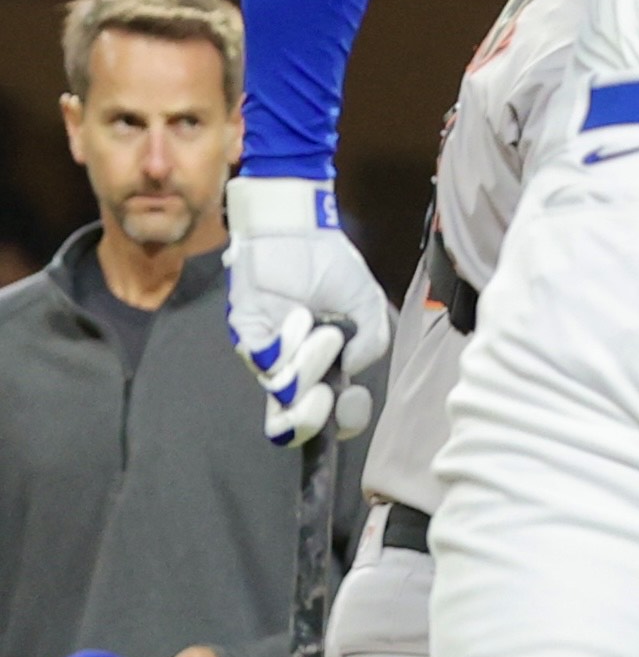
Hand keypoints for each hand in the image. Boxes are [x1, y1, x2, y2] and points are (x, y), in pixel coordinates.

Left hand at [224, 177, 390, 444]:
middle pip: (291, 425)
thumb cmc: (333, 268)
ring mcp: (268, 355)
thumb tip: (350, 371)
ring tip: (322, 327)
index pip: (333, 418)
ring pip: (282, 389)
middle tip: (327, 393)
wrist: (299, 231)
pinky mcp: (247, 334)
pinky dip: (287, 342)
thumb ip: (372, 344)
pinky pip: (263, 358)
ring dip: (310, 362)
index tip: (353, 397)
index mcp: (327, 370)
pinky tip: (299, 316)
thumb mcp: (368, 308)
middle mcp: (294, 369)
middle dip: (310, 417)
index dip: (344, 421)